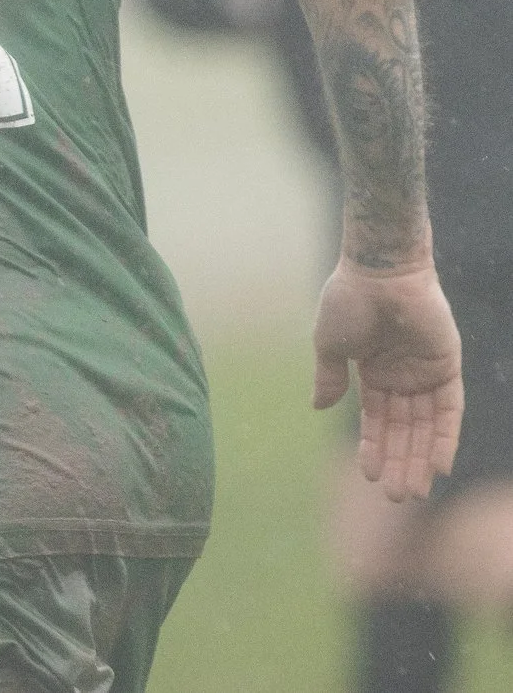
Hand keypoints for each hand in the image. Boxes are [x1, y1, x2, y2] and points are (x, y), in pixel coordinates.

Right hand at [314, 260, 462, 501]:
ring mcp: (426, 373)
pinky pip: (450, 411)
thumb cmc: (348, 302)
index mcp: (373, 371)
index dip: (373, 447)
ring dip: (420, 459)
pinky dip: (445, 438)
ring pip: (426, 427)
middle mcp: (402, 376)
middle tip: (396, 497)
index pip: (377, 419)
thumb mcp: (331, 345)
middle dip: (400, 462)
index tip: (367, 475)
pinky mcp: (447, 367)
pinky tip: (440, 466)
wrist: (378, 272)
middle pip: (404, 430)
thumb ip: (330, 378)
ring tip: (413, 491)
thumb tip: (320, 408)